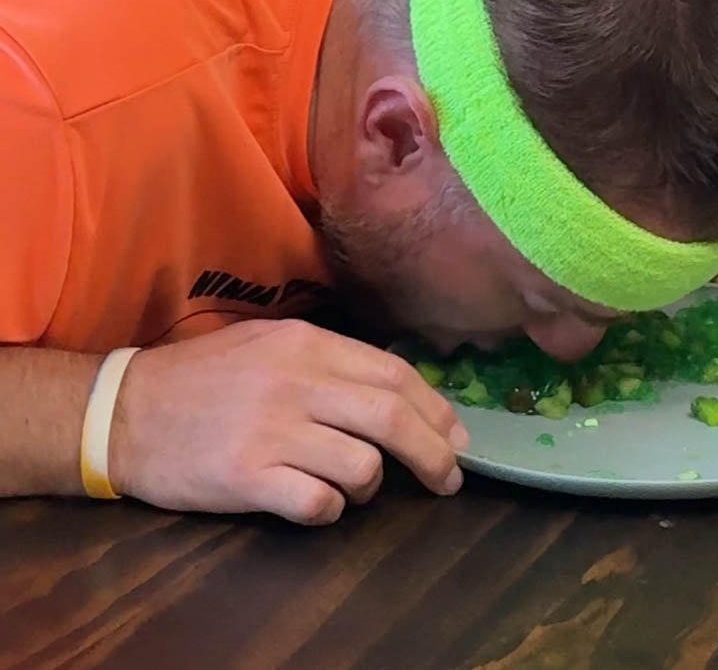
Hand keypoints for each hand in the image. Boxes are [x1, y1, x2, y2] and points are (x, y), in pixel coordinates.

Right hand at [110, 320, 467, 524]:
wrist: (123, 410)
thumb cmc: (202, 378)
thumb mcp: (268, 345)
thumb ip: (328, 361)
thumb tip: (395, 391)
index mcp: (306, 343)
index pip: (394, 374)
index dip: (436, 409)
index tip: (456, 437)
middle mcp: (296, 381)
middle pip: (392, 417)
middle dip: (434, 454)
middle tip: (447, 480)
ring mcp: (273, 430)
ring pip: (362, 466)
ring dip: (371, 486)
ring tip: (353, 488)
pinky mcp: (248, 477)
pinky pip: (318, 504)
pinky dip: (329, 511)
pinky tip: (315, 503)